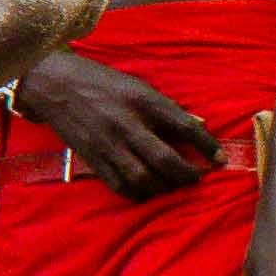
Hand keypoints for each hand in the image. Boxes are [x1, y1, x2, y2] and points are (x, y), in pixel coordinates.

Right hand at [18, 48, 217, 196]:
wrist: (56, 86)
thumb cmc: (102, 83)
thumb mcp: (138, 86)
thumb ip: (166, 108)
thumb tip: (196, 125)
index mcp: (143, 101)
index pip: (185, 127)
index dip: (208, 146)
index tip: (220, 159)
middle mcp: (127, 124)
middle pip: (166, 160)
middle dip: (188, 175)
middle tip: (197, 177)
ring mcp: (108, 145)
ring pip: (144, 179)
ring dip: (164, 186)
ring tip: (172, 184)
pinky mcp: (93, 159)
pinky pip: (121, 186)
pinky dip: (139, 193)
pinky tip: (147, 189)